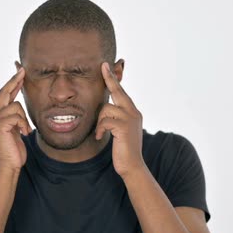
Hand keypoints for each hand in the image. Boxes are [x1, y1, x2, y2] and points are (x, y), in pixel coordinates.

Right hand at [0, 67, 31, 172]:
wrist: (9, 166)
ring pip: (16, 106)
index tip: (20, 71)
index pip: (5, 94)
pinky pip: (17, 116)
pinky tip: (24, 134)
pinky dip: (24, 125)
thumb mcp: (17, 131)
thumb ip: (18, 120)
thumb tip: (22, 109)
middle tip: (22, 70)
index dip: (12, 82)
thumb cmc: (15, 151)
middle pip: (4, 92)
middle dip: (14, 80)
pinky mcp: (0, 125)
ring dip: (25, 118)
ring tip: (25, 131)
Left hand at [95, 62, 145, 178]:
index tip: (107, 66)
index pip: (122, 92)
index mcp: (133, 112)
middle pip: (118, 91)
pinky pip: (105, 121)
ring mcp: (130, 119)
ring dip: (99, 122)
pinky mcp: (124, 127)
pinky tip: (99, 138)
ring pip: (106, 109)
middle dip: (110, 78)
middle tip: (103, 65)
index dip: (114, 79)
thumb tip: (104, 108)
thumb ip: (115, 118)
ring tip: (100, 133)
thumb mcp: (119, 131)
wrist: (132, 166)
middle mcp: (134, 112)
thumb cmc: (123, 150)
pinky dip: (100, 129)